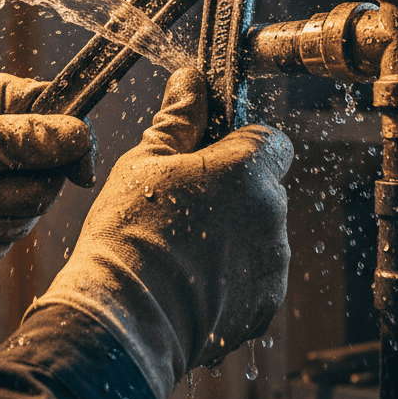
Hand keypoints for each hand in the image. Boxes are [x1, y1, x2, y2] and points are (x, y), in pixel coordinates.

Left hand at [0, 74, 94, 278]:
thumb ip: (31, 139)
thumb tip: (82, 137)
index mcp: (8, 105)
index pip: (66, 121)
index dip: (76, 150)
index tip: (79, 176)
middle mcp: (7, 143)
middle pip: (51, 182)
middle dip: (16, 198)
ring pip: (26, 219)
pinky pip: (1, 246)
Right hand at [26, 67, 291, 398]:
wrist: (124, 318)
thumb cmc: (129, 232)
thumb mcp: (145, 161)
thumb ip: (177, 118)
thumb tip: (190, 81)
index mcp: (248, 168)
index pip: (270, 140)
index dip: (239, 144)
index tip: (205, 159)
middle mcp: (273, 214)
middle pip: (263, 188)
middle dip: (231, 193)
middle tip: (179, 207)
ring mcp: (273, 264)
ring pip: (259, 234)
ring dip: (232, 236)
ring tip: (179, 252)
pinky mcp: (264, 305)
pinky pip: (254, 278)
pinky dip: (230, 278)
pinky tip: (188, 283)